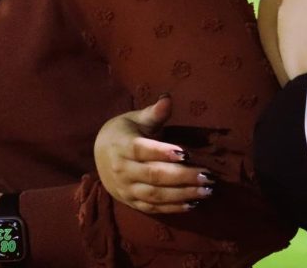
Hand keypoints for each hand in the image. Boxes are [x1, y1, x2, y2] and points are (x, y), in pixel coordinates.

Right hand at [93, 95, 215, 213]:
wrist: (100, 155)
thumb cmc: (124, 132)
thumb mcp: (136, 119)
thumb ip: (154, 113)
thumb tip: (168, 98)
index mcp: (122, 145)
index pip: (142, 150)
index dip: (163, 153)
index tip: (186, 153)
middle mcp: (122, 170)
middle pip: (153, 175)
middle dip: (182, 176)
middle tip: (207, 175)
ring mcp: (126, 189)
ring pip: (155, 195)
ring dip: (182, 194)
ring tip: (206, 191)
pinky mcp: (131, 202)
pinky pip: (153, 208)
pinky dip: (173, 208)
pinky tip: (193, 204)